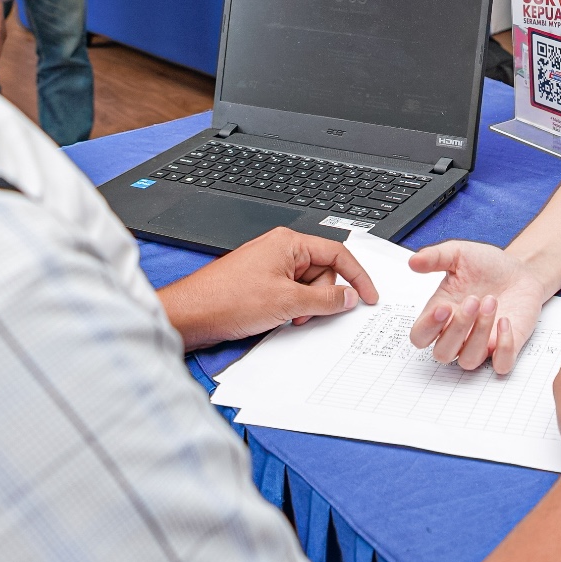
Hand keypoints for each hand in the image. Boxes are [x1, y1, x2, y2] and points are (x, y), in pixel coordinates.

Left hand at [158, 227, 379, 349]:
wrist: (191, 315)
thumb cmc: (227, 300)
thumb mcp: (287, 302)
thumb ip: (325, 298)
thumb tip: (349, 297)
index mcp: (289, 243)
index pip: (338, 254)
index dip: (358, 276)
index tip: (369, 297)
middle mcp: (280, 250)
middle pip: (323, 272)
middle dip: (321, 296)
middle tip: (304, 313)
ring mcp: (269, 266)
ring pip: (307, 287)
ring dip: (304, 306)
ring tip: (285, 317)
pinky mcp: (260, 283)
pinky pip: (290, 294)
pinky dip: (290, 309)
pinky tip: (276, 319)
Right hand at [407, 240, 552, 375]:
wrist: (520, 269)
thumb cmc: (486, 266)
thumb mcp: (459, 254)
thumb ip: (435, 257)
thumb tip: (413, 262)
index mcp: (441, 315)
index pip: (420, 336)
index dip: (427, 328)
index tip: (444, 307)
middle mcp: (458, 335)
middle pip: (443, 353)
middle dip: (458, 328)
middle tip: (474, 300)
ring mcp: (482, 344)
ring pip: (469, 360)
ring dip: (479, 333)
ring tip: (492, 301)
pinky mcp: (506, 347)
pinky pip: (501, 365)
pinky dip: (504, 348)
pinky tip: (506, 321)